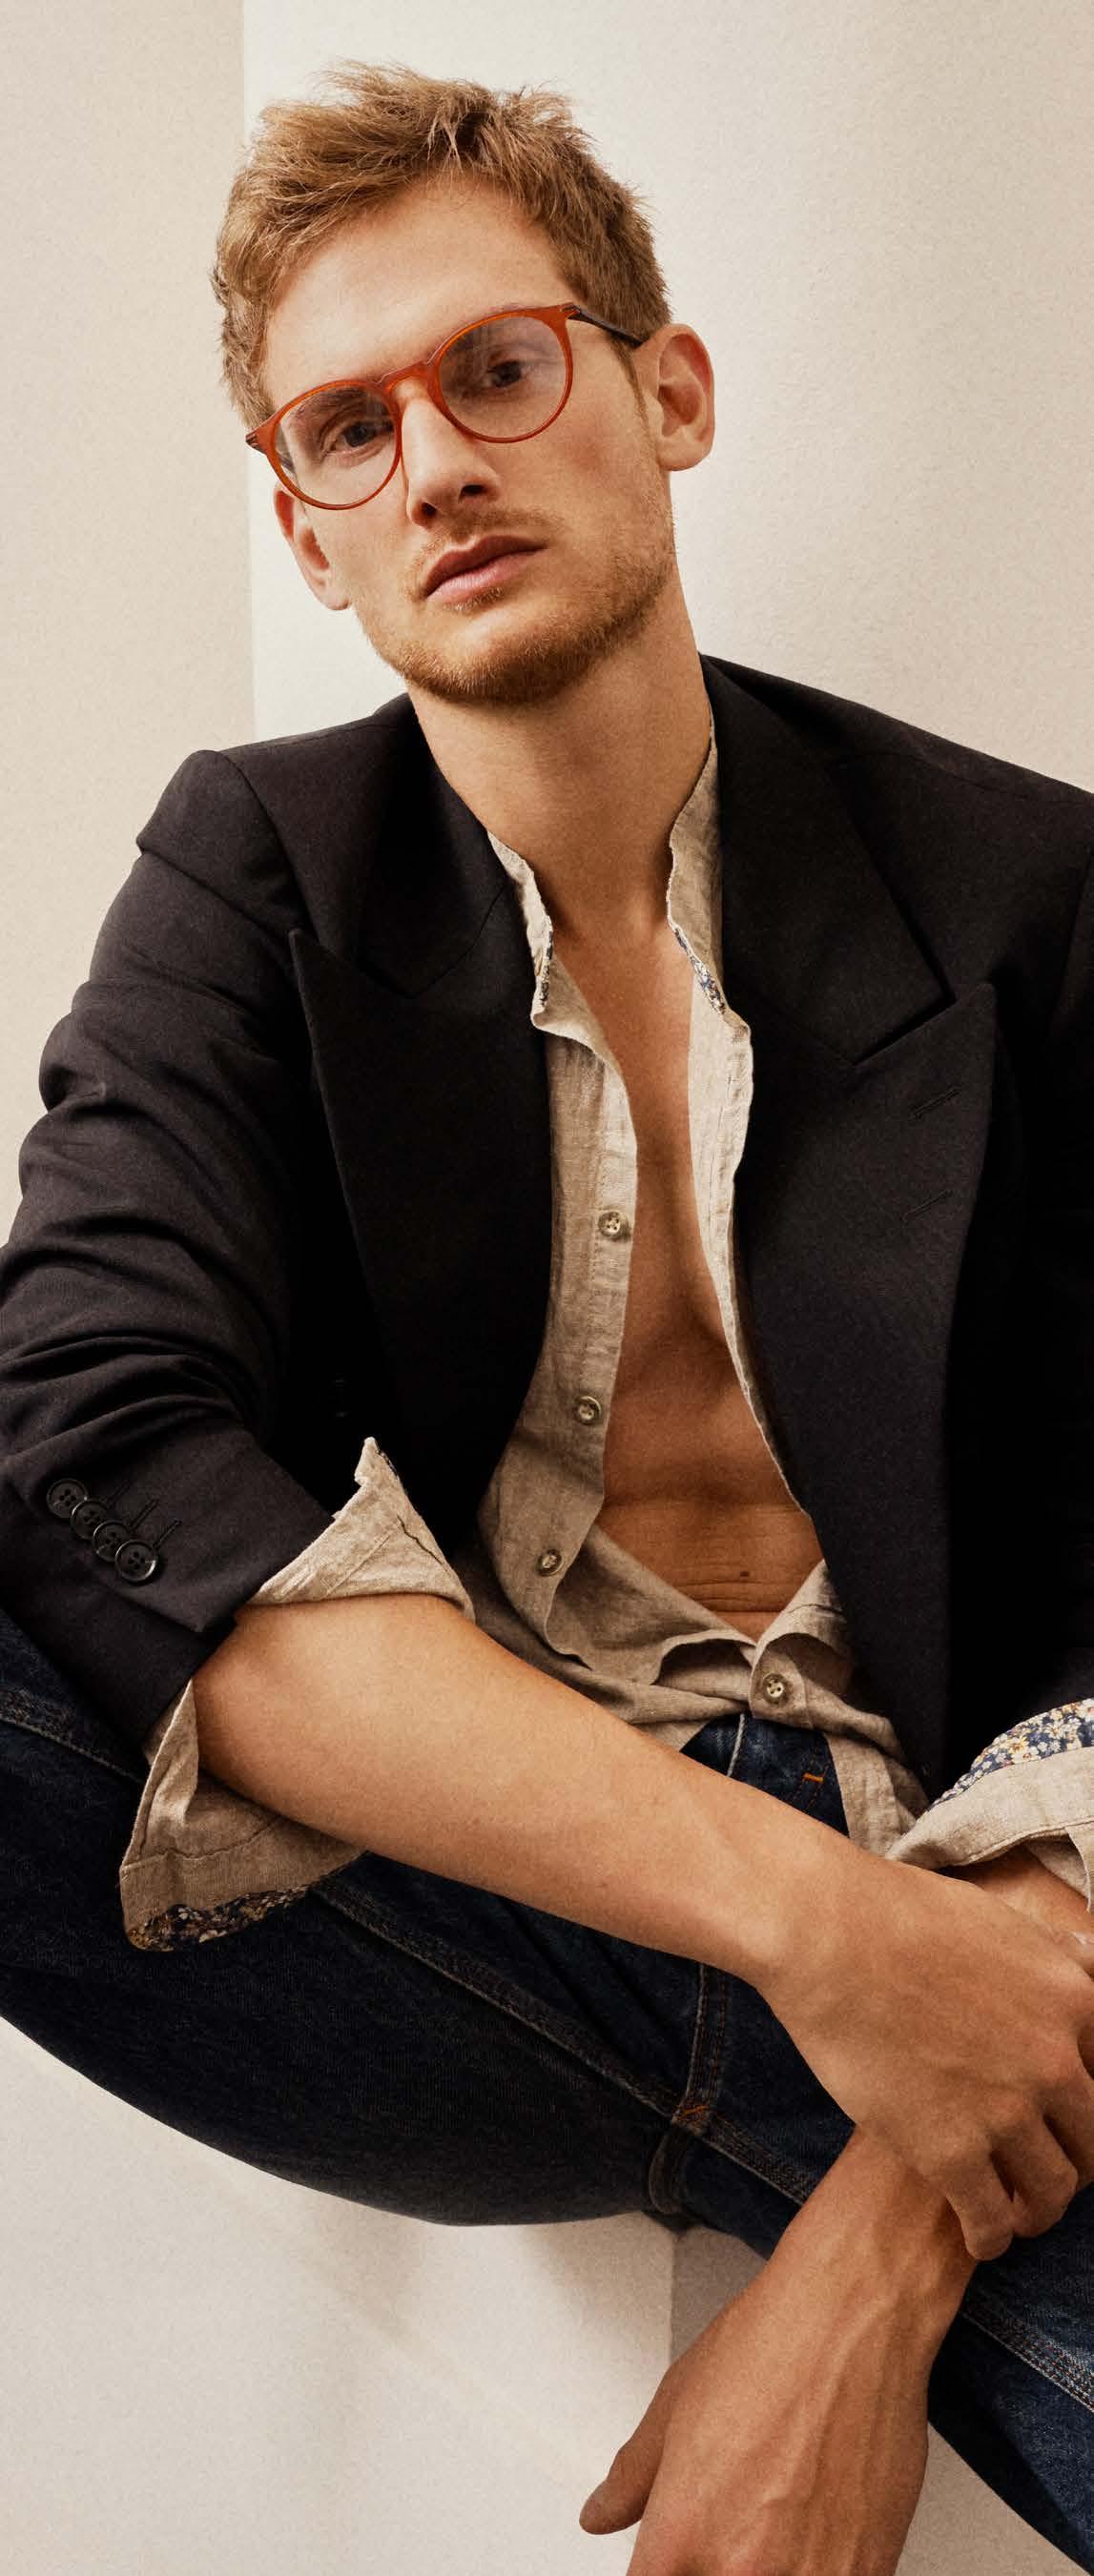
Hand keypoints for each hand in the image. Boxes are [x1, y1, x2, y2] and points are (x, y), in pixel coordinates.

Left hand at [577, 2199, 931, 2573]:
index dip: (664, 2568)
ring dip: (771, 2564)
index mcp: (681, 2539)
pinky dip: (819, 2564)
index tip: (675, 2553)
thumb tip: (604, 2512)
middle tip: (735, 2519)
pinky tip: (818, 2521)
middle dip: (717, 2561)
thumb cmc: (772, 2346)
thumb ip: (632, 2477)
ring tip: (781, 2514)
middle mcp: (742, 2572)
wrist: (855, 2315)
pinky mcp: (868, 2575)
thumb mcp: (674, 2407)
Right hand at [759, 1835, 1093, 2258]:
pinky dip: (993, 2237)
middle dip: (1076, 2164)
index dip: (1090, 2108)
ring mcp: (1004, 2110)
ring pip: (1052, 2191)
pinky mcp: (948, 2151)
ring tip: (1021, 2215)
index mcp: (1074, 2001)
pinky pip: (990, 2220)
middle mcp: (1053, 2062)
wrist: (829, 1935)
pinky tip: (982, 2237)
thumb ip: (1057, 1955)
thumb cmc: (904, 1913)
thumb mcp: (1006, 1920)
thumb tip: (1089, 1960)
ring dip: (1040, 2210)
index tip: (1070, 2121)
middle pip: (1093, 2145)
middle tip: (1051, 2170)